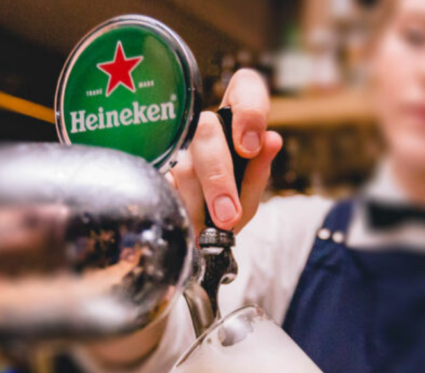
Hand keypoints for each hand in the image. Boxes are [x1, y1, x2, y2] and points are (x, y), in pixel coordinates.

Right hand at [169, 69, 281, 234]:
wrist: (201, 233)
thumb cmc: (230, 205)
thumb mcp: (249, 193)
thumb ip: (258, 171)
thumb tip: (271, 141)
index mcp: (236, 121)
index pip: (245, 86)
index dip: (249, 109)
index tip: (250, 147)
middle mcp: (205, 126)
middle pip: (206, 130)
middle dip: (218, 177)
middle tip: (227, 214)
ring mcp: (174, 144)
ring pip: (185, 166)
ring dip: (199, 203)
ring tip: (206, 226)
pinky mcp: (152, 167)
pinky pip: (164, 185)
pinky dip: (180, 207)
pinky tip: (187, 219)